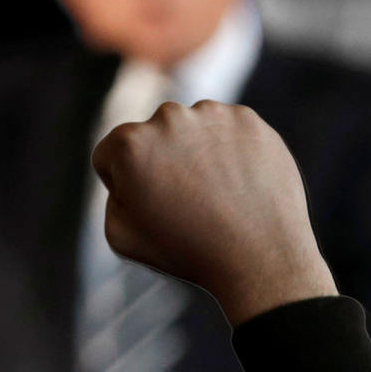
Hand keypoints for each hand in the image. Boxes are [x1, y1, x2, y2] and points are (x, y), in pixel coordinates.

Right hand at [92, 99, 337, 325]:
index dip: (124, 185)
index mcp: (130, 143)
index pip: (110, 154)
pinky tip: (239, 184)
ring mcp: (212, 114)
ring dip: (197, 152)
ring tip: (216, 195)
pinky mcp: (249, 120)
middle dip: (161, 162)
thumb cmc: (188, 251)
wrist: (260, 257)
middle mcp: (169, 116)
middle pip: (152, 136)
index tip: (151, 207)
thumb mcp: (121, 236)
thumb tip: (128, 176)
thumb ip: (112, 196)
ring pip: (192, 130)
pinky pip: (229, 131)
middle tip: (186, 201)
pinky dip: (231, 151)